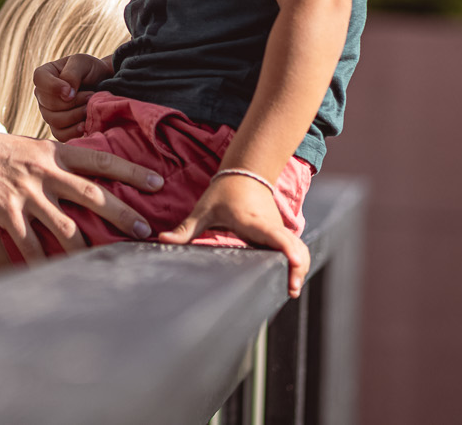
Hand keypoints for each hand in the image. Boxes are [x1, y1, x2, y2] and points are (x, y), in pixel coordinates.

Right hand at [0, 123, 162, 261]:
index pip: (100, 160)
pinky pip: (30, 244)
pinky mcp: (5, 211)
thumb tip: (76, 173)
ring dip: (88, 248)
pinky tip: (52, 275)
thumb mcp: (25, 146)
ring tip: (103, 264)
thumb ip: (51, 160)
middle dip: (123, 214)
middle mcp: (43, 170)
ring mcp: (25, 191)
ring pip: (66, 226)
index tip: (159, 182)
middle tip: (146, 231)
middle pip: (93, 195)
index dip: (132, 171)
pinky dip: (42, 262)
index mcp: (51, 151)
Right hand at [32, 53, 112, 140]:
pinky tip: (84, 125)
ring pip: (55, 120)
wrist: (104, 85)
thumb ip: (72, 74)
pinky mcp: (58, 127)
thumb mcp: (82, 63)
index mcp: (45, 74)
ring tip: (89, 108)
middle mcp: (42, 95)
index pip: (39, 80)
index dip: (54, 87)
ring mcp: (48, 113)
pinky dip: (74, 131)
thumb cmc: (91, 70)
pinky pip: (60, 135)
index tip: (71, 91)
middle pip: (50, 104)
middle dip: (73, 102)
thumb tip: (66, 95)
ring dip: (76, 115)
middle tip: (90, 96)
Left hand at [158, 172, 311, 296]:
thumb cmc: (224, 192)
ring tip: (291, 289)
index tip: (293, 264)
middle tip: (291, 289)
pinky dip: (296, 260)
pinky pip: (292, 247)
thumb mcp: (203, 210)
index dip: (286, 249)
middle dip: (297, 267)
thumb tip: (162, 239)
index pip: (275, 235)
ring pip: (296, 247)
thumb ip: (185, 228)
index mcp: (252, 221)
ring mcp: (277, 229)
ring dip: (299, 265)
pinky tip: (290, 280)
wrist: (245, 172)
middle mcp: (269, 226)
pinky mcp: (278, 233)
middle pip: (292, 246)